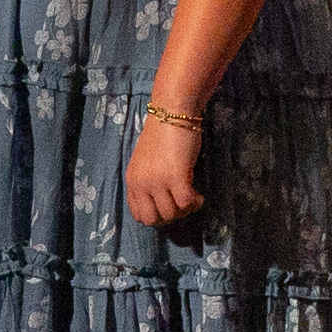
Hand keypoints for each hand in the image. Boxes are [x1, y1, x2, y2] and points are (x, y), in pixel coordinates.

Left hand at [124, 108, 205, 230]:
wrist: (172, 112)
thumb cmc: (163, 134)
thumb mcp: (146, 162)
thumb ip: (148, 181)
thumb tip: (163, 203)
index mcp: (132, 180)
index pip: (139, 215)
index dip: (157, 216)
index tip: (170, 207)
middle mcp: (141, 183)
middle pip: (154, 219)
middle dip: (171, 217)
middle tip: (182, 205)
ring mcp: (157, 180)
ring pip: (172, 213)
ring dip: (186, 209)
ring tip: (193, 197)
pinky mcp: (176, 176)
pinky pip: (186, 203)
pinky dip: (195, 203)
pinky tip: (199, 195)